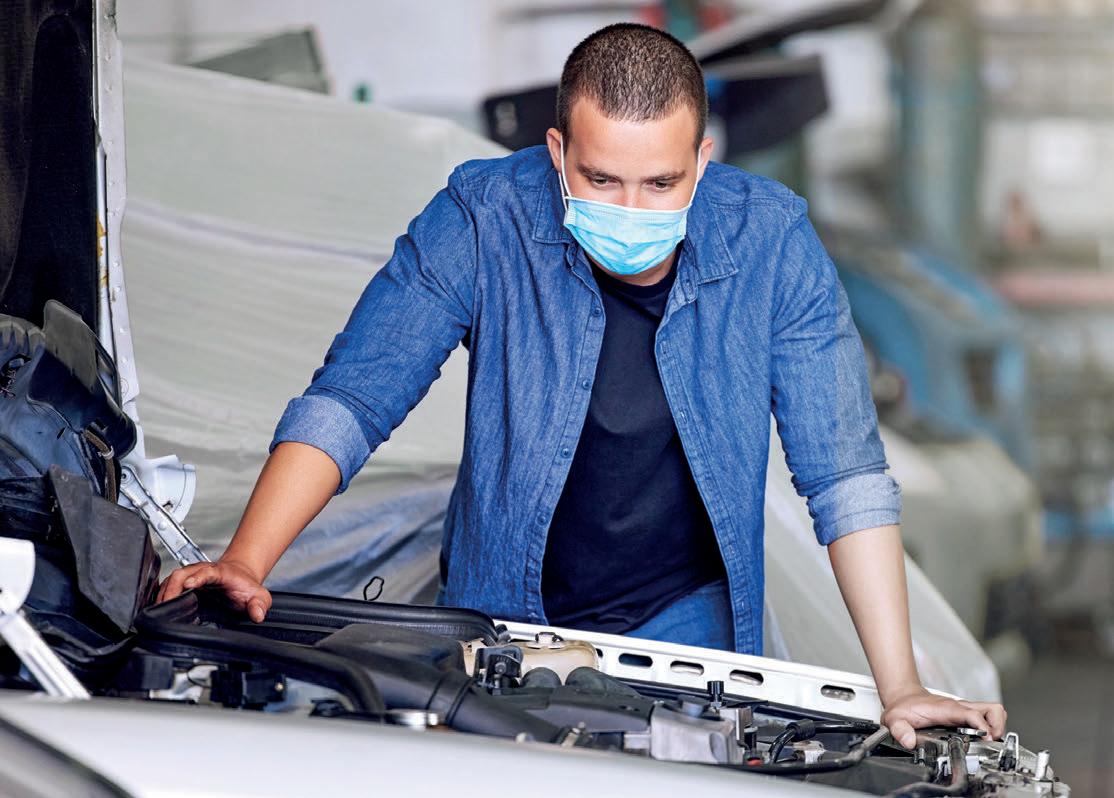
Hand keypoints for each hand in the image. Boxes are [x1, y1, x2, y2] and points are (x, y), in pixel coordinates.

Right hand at [156, 559, 271, 622]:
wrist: (241, 577)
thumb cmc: (247, 587)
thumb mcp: (259, 596)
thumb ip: (260, 605)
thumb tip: (257, 615)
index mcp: (220, 572)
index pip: (207, 572)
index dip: (197, 577)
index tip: (189, 584)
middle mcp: (203, 571)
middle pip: (182, 574)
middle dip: (172, 588)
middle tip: (166, 605)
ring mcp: (192, 576)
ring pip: (172, 579)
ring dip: (164, 592)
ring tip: (158, 609)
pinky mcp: (185, 583)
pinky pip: (169, 585)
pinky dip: (162, 594)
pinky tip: (158, 606)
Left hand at [882, 687, 1006, 748]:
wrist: (903, 698)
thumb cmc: (903, 707)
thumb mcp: (895, 720)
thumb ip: (900, 730)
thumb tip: (908, 742)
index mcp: (946, 709)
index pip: (972, 713)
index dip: (983, 726)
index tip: (986, 739)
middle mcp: (959, 707)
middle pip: (992, 709)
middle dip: (997, 727)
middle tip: (990, 742)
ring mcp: (964, 710)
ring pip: (993, 711)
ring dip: (998, 727)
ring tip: (989, 741)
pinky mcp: (965, 714)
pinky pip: (988, 717)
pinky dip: (992, 727)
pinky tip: (982, 738)